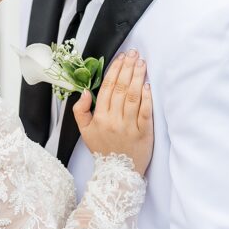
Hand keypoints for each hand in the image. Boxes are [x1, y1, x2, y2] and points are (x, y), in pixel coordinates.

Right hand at [73, 50, 152, 174]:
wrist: (117, 174)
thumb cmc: (103, 149)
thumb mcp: (84, 132)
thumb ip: (80, 110)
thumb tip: (85, 91)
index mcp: (99, 118)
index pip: (107, 88)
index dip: (114, 70)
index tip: (121, 58)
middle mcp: (114, 120)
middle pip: (121, 89)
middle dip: (127, 68)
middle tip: (133, 54)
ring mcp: (129, 127)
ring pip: (133, 97)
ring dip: (138, 77)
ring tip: (141, 63)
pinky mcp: (144, 133)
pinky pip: (145, 112)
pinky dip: (147, 97)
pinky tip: (148, 85)